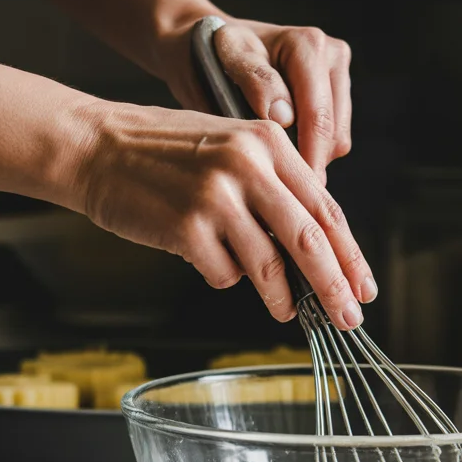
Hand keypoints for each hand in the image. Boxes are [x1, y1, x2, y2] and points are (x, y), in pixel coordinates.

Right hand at [76, 100, 375, 328]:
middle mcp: (246, 165)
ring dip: (282, 298)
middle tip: (349, 318)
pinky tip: (210, 263)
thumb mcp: (232, 148)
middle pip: (310, 241)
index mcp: (267, 143)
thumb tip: (318, 250)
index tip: (364, 286)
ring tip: (285, 311)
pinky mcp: (186, 228)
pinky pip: (225, 274)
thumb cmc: (167, 153)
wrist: (97, 147)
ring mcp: (216, 197)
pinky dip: (225, 278)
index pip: (325, 208)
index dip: (350, 254)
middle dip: (335, 287)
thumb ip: (275, 187)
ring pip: (269, 266)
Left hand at [160, 17, 351, 185]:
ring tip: (272, 167)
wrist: (205, 46)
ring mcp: (337, 76)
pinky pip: (334, 140)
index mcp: (308, 46)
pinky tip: (281, 153)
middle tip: (274, 189)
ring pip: (338, 141)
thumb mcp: (224, 62)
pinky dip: (310, 152)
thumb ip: (256, 81)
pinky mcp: (337, 94)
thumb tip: (285, 117)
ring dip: (309, 159)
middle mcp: (331, 56)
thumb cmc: (208, 54)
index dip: (305, 161)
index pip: (318, 118)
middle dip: (307, 164)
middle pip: (334, 133)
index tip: (283, 192)